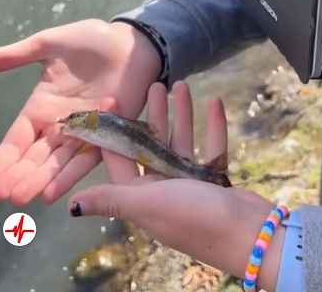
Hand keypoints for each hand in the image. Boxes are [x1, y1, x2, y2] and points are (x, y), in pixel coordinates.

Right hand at [0, 19, 161, 205]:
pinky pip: (86, 158)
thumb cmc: (91, 40)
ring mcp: (84, 134)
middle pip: (33, 157)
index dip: (1, 161)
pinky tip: (53, 193)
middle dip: (16, 176)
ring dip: (38, 180)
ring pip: (55, 163)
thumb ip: (15, 56)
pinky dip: (70, 175)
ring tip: (20, 199)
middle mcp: (59, 126)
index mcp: (42, 107)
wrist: (133, 43)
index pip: (16, 140)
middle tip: (0, 195)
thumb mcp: (49, 44)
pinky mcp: (108, 136)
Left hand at [67, 82, 283, 291]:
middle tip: (154, 84)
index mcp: (143, 197)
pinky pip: (212, 148)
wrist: (249, 237)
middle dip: (152, 115)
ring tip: (181, 84)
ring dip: (181, 114)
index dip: (113, 131)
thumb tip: (72, 206)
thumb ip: (111, 200)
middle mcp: (164, 190)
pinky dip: (213, 126)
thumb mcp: (147, 205)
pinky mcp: (216, 181)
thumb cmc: (193, 217)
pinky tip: (214, 101)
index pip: (121, 160)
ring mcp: (192, 186)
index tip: (113, 98)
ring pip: (182, 142)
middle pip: (153, 146)